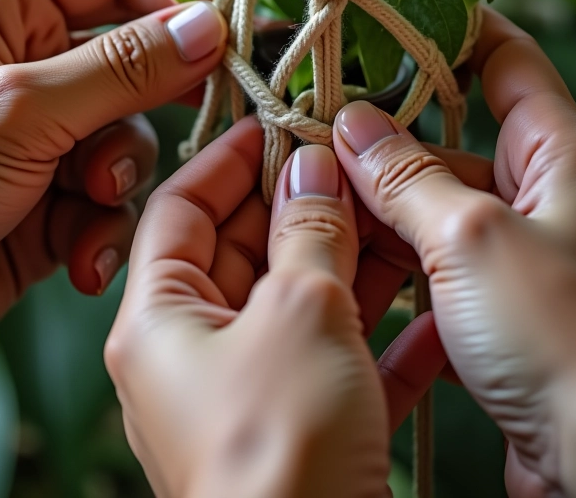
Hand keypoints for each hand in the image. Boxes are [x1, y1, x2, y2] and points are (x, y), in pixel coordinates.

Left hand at [0, 0, 227, 385]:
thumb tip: (210, 26)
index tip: (236, 27)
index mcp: (5, 4)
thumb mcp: (19, 107)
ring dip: (119, 171)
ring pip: (133, 132)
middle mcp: (32, 60)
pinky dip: (102, 226)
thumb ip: (123, 67)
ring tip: (88, 197)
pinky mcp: (55, 198)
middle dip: (167, 91)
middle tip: (214, 109)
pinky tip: (77, 255)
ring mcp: (47, 132)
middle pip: (139, 53)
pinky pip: (113, 198)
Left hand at [105, 119, 445, 497]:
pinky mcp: (294, 423)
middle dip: (293, 204)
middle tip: (343, 166)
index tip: (275, 125)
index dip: (227, 158)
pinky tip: (417, 306)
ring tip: (386, 216)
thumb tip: (311, 166)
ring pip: (289, 298)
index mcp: (158, 319)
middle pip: (237, 249)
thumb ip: (307, 229)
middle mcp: (189, 353)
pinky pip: (328, 353)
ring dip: (341, 257)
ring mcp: (243, 390)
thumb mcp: (299, 310)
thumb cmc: (278, 449)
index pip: (180, 207)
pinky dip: (370, 326)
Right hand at [334, 8, 575, 497]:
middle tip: (315, 129)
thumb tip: (351, 125)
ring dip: (377, 199)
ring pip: (429, 201)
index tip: (389, 17)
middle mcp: (540, 192)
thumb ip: (406, 175)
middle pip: (448, 139)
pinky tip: (343, 251)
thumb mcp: (471, 235)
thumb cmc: (563, 335)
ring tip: (313, 192)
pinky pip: (427, 255)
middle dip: (384, 136)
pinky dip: (388, 251)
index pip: (507, 61)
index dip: (452, 30)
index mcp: (560, 153)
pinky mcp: (489, 296)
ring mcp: (511, 246)